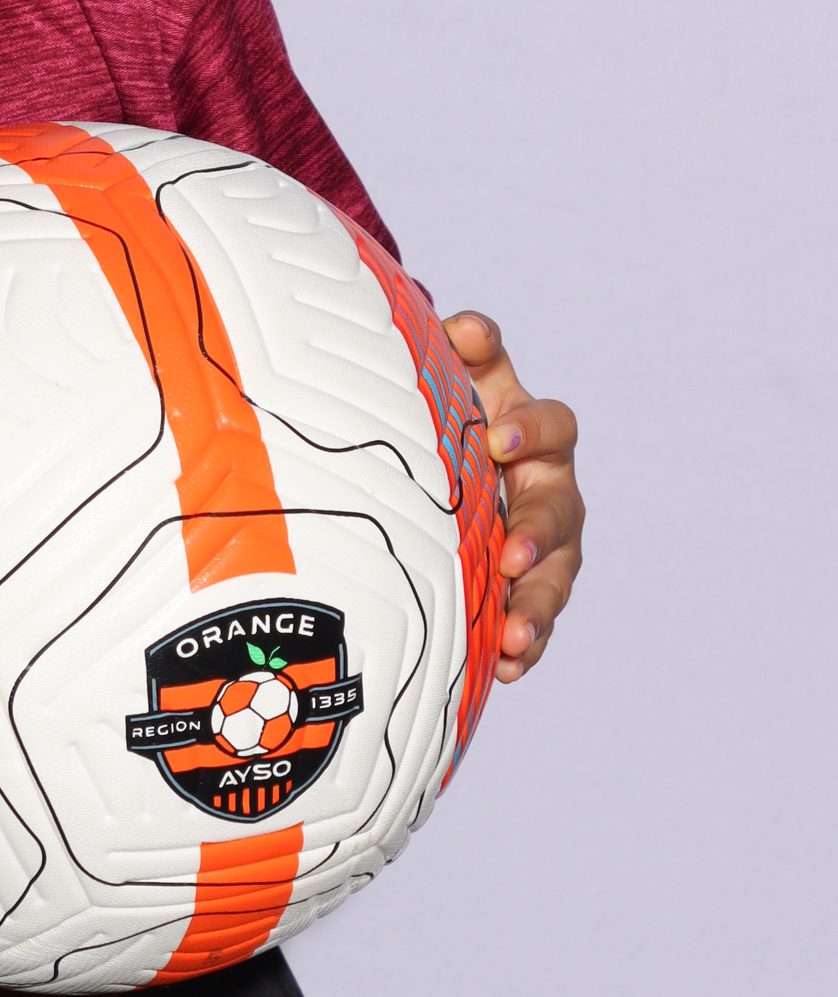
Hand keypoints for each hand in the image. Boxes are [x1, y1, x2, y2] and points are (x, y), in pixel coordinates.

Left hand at [444, 313, 582, 682]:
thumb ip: (467, 350)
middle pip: (562, 515)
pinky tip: (505, 667)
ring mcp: (544, 548)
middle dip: (540, 535)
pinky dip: (525, 646)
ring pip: (555, 580)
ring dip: (538, 606)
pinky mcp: (525, 592)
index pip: (556, 427)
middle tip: (514, 552)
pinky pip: (535, 624)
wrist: (435, 466)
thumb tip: (467, 328)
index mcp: (537, 436)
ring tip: (514, 634)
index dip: (533, 429)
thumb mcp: (459, 379)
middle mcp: (551, 492)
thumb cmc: (451, 417)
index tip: (497, 439)